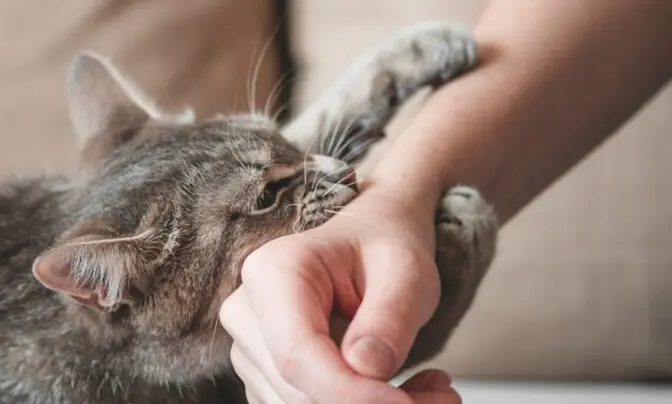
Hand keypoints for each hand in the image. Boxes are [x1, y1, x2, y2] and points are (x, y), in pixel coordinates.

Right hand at [220, 187, 455, 402]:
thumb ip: (390, 318)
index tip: (405, 402)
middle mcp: (247, 312)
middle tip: (441, 396)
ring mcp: (249, 347)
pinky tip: (394, 390)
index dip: (352, 394)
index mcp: (273, 271)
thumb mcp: (407, 270)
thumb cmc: (382, 247)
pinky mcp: (263, 375)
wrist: (368, 243)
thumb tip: (368, 369)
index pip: (298, 355)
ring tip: (428, 389)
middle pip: (299, 389)